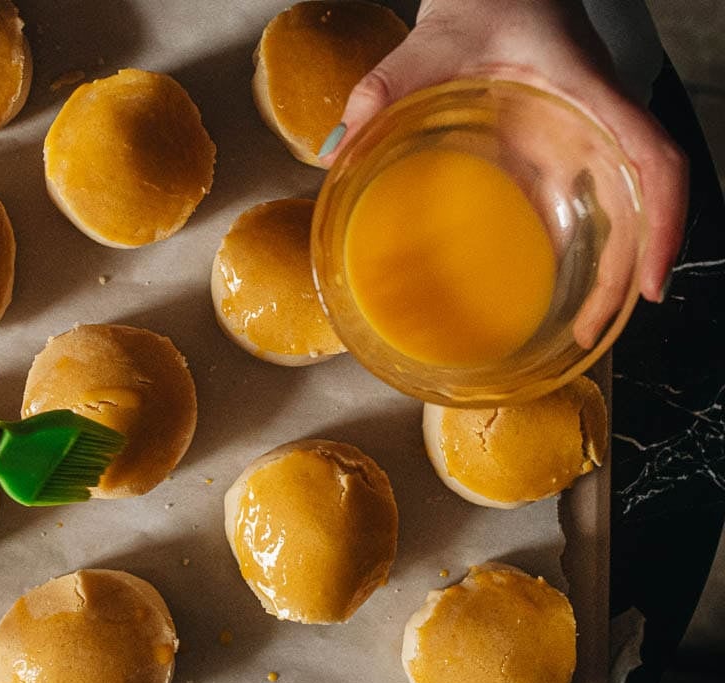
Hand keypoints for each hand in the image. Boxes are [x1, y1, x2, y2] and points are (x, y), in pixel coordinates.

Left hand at [319, 0, 687, 345]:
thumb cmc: (485, 5)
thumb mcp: (429, 46)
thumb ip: (380, 92)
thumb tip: (332, 151)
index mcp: (586, 97)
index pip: (654, 162)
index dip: (664, 225)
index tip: (648, 285)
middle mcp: (595, 126)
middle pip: (639, 208)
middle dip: (626, 276)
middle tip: (589, 334)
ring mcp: (580, 140)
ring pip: (615, 214)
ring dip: (604, 272)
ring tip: (574, 330)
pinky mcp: (557, 150)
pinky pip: (577, 205)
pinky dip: (571, 249)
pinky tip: (545, 286)